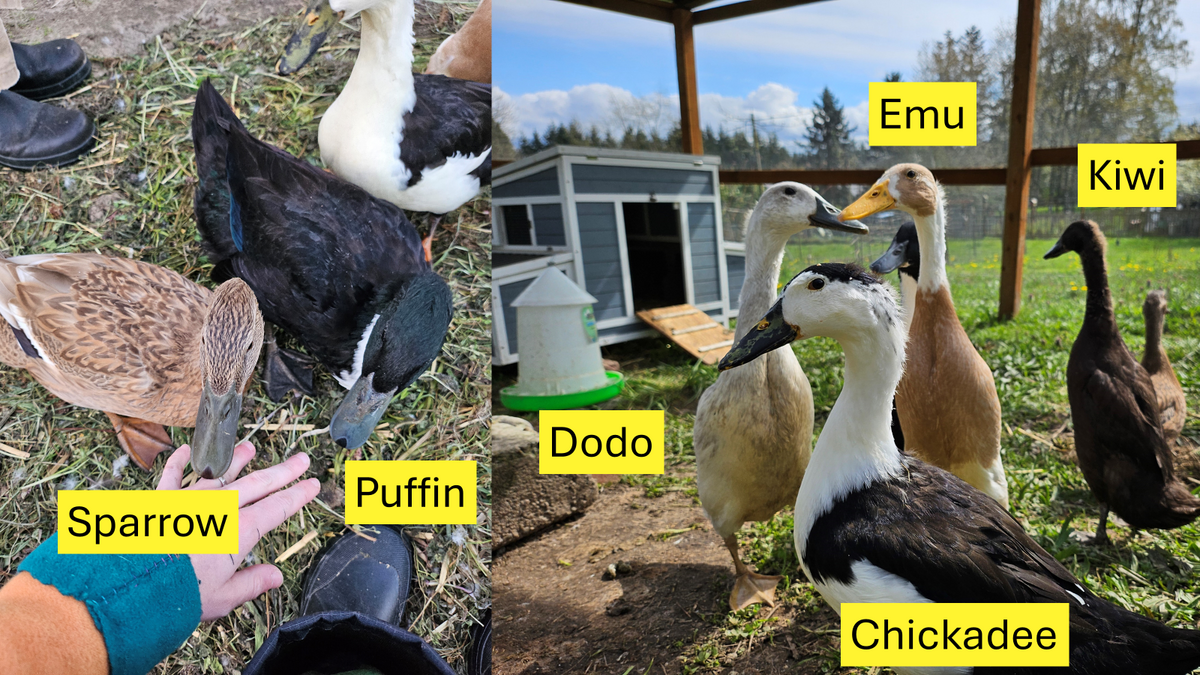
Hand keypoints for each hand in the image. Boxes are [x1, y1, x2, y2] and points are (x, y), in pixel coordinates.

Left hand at [156, 442, 320, 620]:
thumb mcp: (224, 598)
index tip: (312, 484)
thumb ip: (251, 583)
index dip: (298, 495)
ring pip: (221, 474)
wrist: (133, 587)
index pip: (277, 507)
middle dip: (283, 471)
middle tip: (301, 459)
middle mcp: (220, 509)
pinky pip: (172, 476)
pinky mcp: (162, 502)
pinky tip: (185, 450)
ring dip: (237, 460)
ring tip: (251, 448)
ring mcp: (191, 501)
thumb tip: (275, 576)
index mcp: (240, 532)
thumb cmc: (180, 596)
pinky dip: (178, 462)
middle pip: (258, 483)